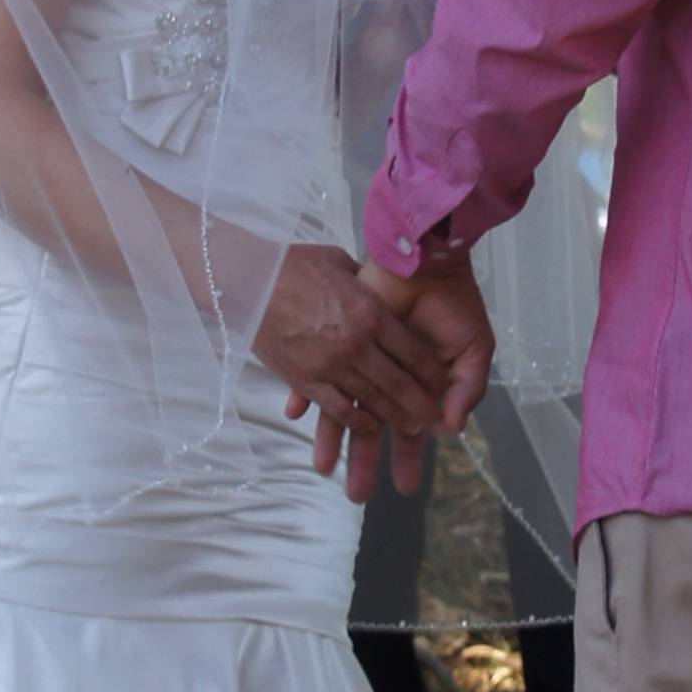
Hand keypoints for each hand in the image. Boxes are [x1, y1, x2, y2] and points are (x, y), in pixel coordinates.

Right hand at [253, 240, 451, 449]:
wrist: (247, 281)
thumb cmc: (292, 265)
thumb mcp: (339, 263)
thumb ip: (365, 280)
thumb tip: (381, 286)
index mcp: (370, 311)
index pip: (412, 350)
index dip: (432, 371)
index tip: (444, 383)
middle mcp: (357, 343)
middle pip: (399, 382)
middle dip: (421, 403)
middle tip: (435, 418)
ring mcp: (330, 365)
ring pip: (373, 400)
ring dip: (395, 418)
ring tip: (410, 428)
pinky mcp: (305, 380)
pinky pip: (339, 409)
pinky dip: (358, 421)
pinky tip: (371, 426)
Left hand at [310, 253, 495, 501]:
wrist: (426, 262)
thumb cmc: (454, 305)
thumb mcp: (474, 349)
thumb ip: (467, 389)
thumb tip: (450, 429)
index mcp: (419, 386)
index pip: (409, 430)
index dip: (408, 457)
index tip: (405, 486)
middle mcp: (387, 380)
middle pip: (374, 428)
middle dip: (367, 462)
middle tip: (358, 495)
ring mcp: (362, 362)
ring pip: (344, 407)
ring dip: (333, 439)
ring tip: (322, 469)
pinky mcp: (341, 343)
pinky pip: (319, 373)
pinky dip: (306, 393)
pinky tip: (296, 416)